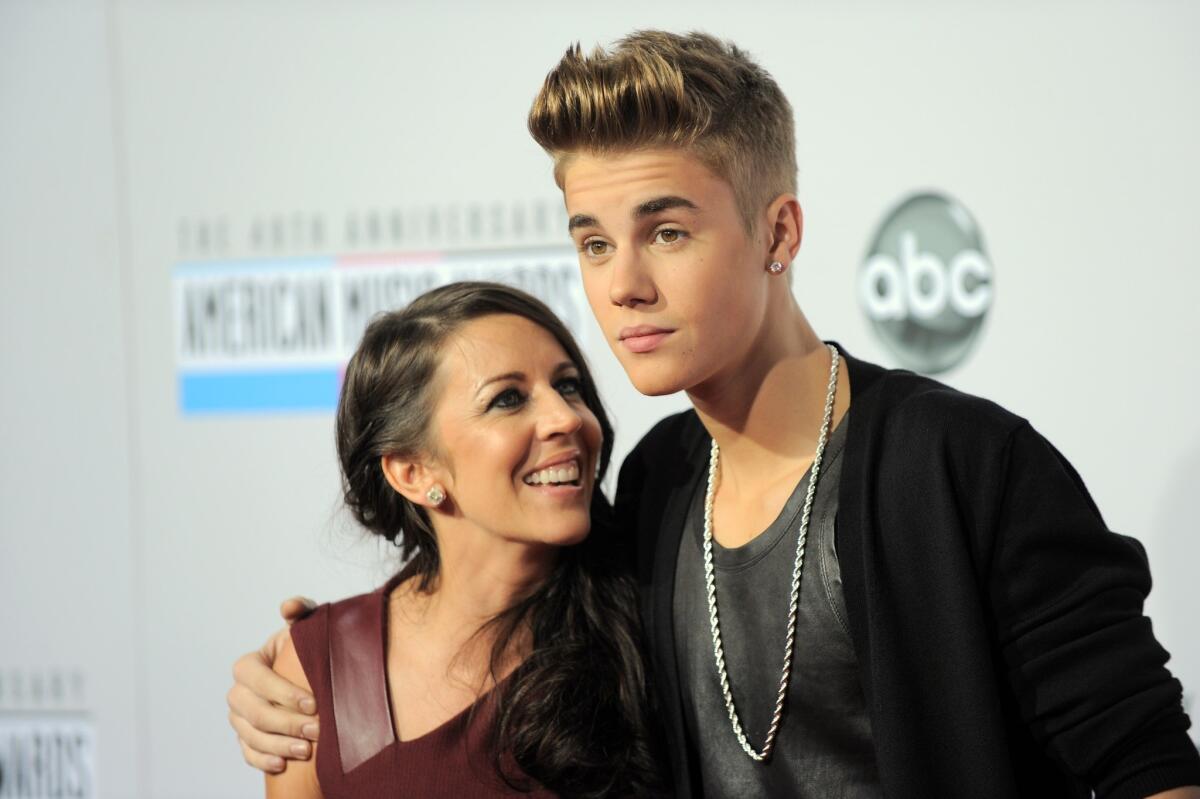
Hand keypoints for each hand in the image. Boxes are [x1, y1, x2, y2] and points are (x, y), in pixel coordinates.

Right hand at [227, 597, 318, 772]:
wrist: (306, 674)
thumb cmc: (305, 649)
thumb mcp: (305, 628)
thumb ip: (301, 612)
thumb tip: (288, 607)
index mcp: (248, 665)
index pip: (256, 678)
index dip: (282, 692)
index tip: (313, 702)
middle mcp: (238, 693)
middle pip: (253, 712)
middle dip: (285, 722)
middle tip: (317, 730)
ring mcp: (239, 718)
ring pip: (250, 735)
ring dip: (278, 745)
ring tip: (307, 750)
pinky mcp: (246, 738)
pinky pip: (247, 753)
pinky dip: (263, 760)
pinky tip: (284, 765)